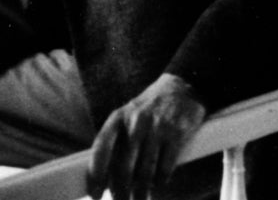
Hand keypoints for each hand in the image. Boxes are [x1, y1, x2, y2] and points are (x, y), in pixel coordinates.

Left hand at [87, 73, 206, 199]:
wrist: (182, 88)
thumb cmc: (149, 108)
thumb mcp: (128, 116)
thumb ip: (118, 141)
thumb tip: (107, 177)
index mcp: (118, 117)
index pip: (101, 149)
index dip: (96, 174)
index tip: (95, 193)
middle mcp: (136, 121)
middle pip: (124, 167)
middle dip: (121, 191)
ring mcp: (158, 127)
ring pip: (145, 172)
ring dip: (142, 192)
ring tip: (140, 199)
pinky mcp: (177, 134)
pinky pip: (165, 167)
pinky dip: (160, 181)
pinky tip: (158, 184)